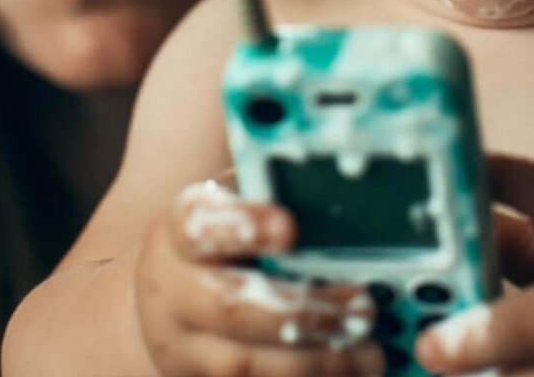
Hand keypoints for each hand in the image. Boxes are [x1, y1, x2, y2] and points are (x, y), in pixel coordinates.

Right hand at [136, 179, 385, 375]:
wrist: (165, 293)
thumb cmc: (218, 235)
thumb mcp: (230, 201)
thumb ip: (266, 192)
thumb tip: (327, 176)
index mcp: (178, 229)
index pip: (200, 225)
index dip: (242, 226)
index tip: (289, 227)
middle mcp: (170, 289)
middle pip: (229, 307)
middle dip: (302, 312)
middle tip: (362, 308)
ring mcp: (180, 346)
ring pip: (243, 363)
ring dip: (314, 361)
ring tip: (369, 352)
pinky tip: (347, 373)